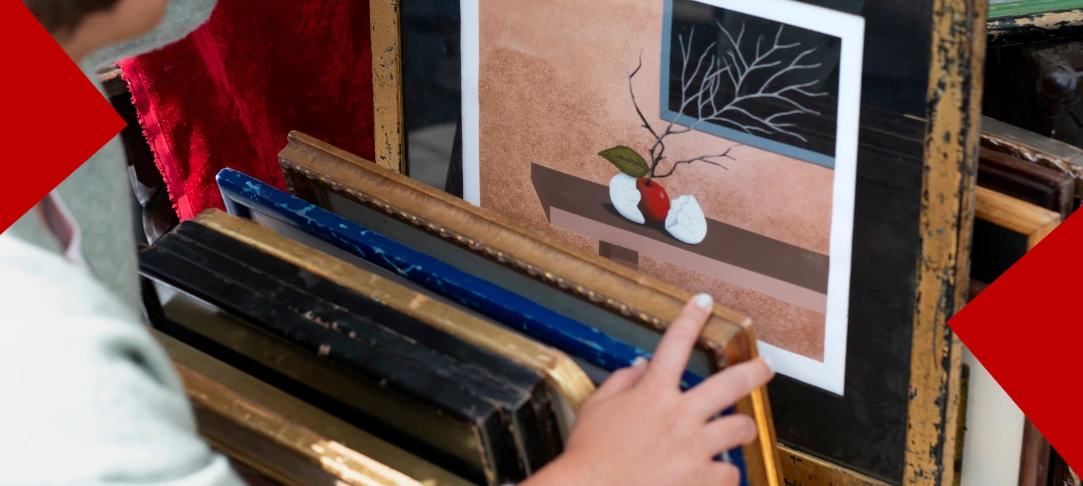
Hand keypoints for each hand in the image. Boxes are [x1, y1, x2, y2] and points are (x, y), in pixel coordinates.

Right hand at [524, 293, 774, 485]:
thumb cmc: (588, 455)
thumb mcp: (596, 408)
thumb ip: (622, 382)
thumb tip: (642, 365)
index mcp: (652, 393)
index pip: (676, 342)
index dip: (692, 317)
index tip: (704, 302)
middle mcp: (680, 415)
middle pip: (731, 383)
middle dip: (755, 370)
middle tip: (766, 367)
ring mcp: (695, 447)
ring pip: (740, 428)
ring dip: (741, 429)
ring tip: (740, 430)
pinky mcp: (701, 479)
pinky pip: (731, 473)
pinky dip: (725, 473)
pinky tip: (716, 474)